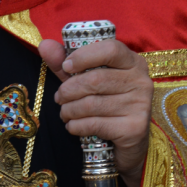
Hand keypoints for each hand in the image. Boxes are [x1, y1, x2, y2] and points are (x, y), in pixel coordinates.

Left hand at [38, 39, 153, 186]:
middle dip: (69, 90)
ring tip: (65, 113)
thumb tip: (45, 45)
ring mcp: (140, 105)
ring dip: (70, 110)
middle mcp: (141, 81)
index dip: (84, 56)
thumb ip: (66, 63)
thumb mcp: (85, 79)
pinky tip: (73, 126)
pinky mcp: (135, 128)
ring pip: (93, 104)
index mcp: (132, 62)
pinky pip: (96, 124)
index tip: (66, 66)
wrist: (128, 141)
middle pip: (96, 79)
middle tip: (59, 98)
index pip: (111, 49)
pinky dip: (77, 126)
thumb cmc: (105, 102)